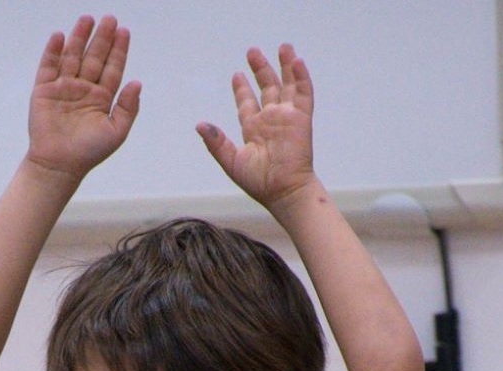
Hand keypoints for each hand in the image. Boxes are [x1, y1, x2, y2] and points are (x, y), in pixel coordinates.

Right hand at [26, 15, 140, 181]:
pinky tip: (60, 36)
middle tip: (110, 19)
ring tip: (87, 19)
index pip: (112, 69)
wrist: (59, 165)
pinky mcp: (44, 91)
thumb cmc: (88, 153)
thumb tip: (137, 83)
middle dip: (102, 38)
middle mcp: (83, 90)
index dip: (118, 51)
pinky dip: (53, 51)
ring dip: (79, 37)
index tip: (124, 32)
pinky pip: (48, 66)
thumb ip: (128, 108)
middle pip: (94, 58)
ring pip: (72, 57)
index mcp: (101, 99)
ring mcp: (63, 88)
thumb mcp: (116, 132)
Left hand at [197, 44, 316, 209]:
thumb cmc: (259, 182)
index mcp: (253, 130)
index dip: (242, 89)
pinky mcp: (301, 118)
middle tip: (252, 52)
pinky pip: (303, 93)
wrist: (283, 191)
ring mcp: (287, 118)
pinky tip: (296, 61)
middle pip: (267, 88)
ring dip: (285, 66)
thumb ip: (216, 142)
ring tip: (283, 47)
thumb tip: (199, 125)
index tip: (237, 75)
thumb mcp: (231, 161)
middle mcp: (270, 121)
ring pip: (287, 85)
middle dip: (260, 69)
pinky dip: (301, 77)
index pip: (247, 103)